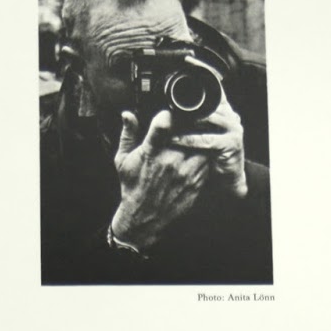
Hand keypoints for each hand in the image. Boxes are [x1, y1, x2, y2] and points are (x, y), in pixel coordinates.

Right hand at [109, 100, 247, 253]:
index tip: (169, 113)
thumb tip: (127, 113)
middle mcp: (170, 162)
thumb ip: (128, 135)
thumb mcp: (123, 160)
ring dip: (201, 141)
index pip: (163, 126)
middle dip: (190, 125)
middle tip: (191, 121)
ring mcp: (185, 174)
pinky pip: (207, 164)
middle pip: (190, 134)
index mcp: (151, 153)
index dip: (168, 115)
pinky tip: (199, 154)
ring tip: (198, 137)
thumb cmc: (132, 185)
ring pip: (203, 147)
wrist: (143, 217)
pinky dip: (205, 157)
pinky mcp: (195, 184)